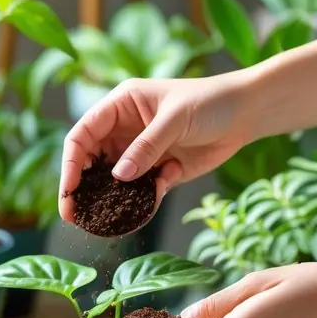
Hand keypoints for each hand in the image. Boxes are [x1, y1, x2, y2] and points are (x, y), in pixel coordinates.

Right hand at [59, 73, 249, 222]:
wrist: (247, 114)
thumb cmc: (210, 101)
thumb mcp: (175, 119)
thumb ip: (146, 147)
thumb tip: (118, 176)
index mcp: (119, 106)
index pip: (82, 134)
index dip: (71, 163)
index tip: (70, 190)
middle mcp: (124, 130)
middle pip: (91, 162)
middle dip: (83, 188)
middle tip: (76, 216)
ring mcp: (141, 152)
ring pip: (115, 181)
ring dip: (115, 197)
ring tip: (112, 216)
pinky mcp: (160, 170)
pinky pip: (143, 191)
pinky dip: (147, 197)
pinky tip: (167, 182)